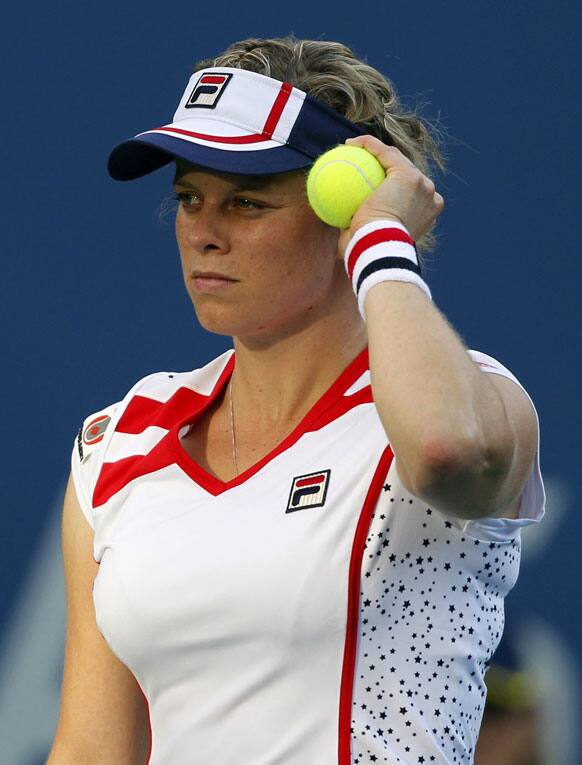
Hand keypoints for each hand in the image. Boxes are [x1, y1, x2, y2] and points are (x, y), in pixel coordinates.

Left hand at [338, 135, 443, 252]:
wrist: (379, 248)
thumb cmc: (369, 251)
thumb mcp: (369, 242)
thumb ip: (361, 232)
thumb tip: (342, 230)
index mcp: (427, 212)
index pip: (408, 192)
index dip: (389, 184)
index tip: (366, 183)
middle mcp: (430, 196)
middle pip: (406, 172)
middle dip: (384, 165)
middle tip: (358, 164)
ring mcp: (423, 184)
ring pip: (396, 159)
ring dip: (375, 151)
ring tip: (351, 150)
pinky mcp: (408, 175)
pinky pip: (385, 153)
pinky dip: (368, 145)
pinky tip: (349, 145)